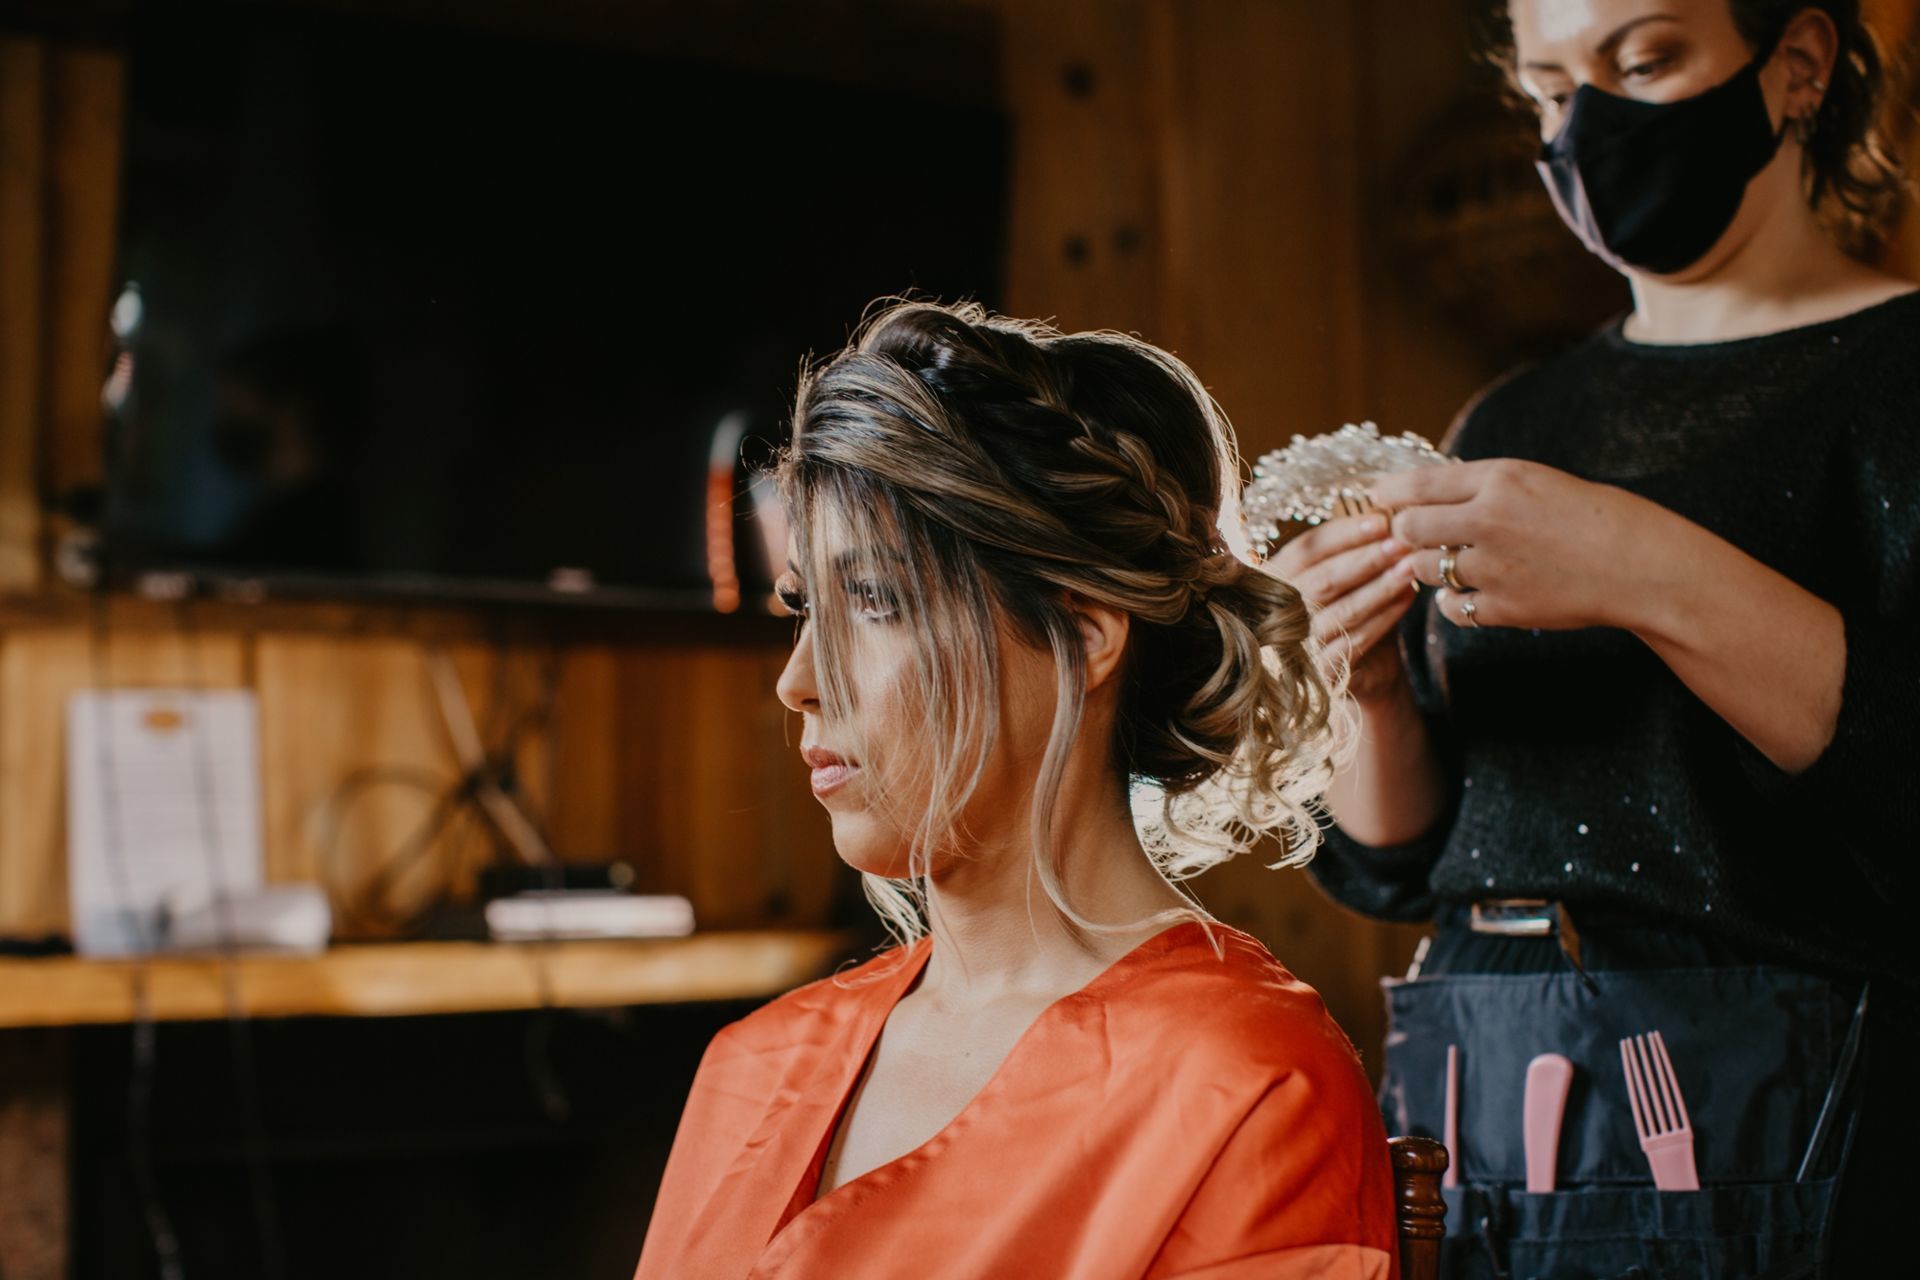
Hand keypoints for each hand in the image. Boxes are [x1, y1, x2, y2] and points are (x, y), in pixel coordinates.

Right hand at [1263, 512, 1419, 702]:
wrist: (1364, 676)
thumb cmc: (1354, 616)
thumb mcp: (1347, 581)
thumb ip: (1355, 553)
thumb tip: (1391, 514)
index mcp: (1276, 579)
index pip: (1306, 549)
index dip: (1344, 533)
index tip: (1381, 519)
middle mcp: (1278, 612)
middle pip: (1322, 578)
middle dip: (1366, 557)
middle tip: (1402, 541)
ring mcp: (1296, 646)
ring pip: (1342, 609)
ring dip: (1380, 586)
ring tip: (1411, 567)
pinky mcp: (1320, 674)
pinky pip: (1354, 641)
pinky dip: (1384, 618)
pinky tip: (1408, 598)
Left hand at [1366, 459, 1663, 632]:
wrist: (1639, 565)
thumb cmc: (1593, 516)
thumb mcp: (1536, 481)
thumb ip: (1482, 486)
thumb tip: (1426, 492)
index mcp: (1499, 480)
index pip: (1419, 484)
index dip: (1389, 493)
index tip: (1375, 497)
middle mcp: (1488, 520)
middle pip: (1409, 527)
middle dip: (1404, 532)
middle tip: (1410, 535)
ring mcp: (1492, 567)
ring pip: (1424, 569)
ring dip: (1428, 567)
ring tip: (1452, 561)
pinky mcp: (1502, 606)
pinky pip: (1451, 606)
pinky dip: (1453, 601)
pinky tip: (1468, 592)